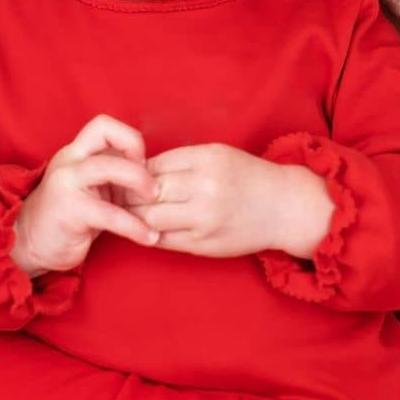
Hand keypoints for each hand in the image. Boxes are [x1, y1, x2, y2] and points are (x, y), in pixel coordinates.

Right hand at [10, 114, 160, 276]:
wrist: (27, 243)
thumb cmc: (67, 216)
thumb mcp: (91, 188)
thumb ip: (115, 175)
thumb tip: (156, 175)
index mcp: (76, 153)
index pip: (104, 125)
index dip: (130, 140)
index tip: (142, 166)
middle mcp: (70, 161)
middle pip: (107, 134)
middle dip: (139, 159)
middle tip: (154, 189)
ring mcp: (67, 183)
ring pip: (109, 167)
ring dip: (140, 183)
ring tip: (155, 205)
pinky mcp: (70, 211)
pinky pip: (110, 214)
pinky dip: (135, 226)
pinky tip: (148, 237)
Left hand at [123, 143, 332, 258]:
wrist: (284, 207)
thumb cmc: (248, 177)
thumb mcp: (218, 155)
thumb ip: (181, 162)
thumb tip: (138, 171)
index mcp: (206, 159)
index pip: (152, 165)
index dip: (132, 172)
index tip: (123, 176)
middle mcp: (204, 188)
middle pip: (146, 193)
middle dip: (126, 195)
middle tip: (115, 197)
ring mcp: (203, 219)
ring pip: (150, 219)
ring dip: (133, 217)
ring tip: (126, 214)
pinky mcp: (203, 244)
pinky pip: (163, 241)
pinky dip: (149, 235)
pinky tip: (146, 229)